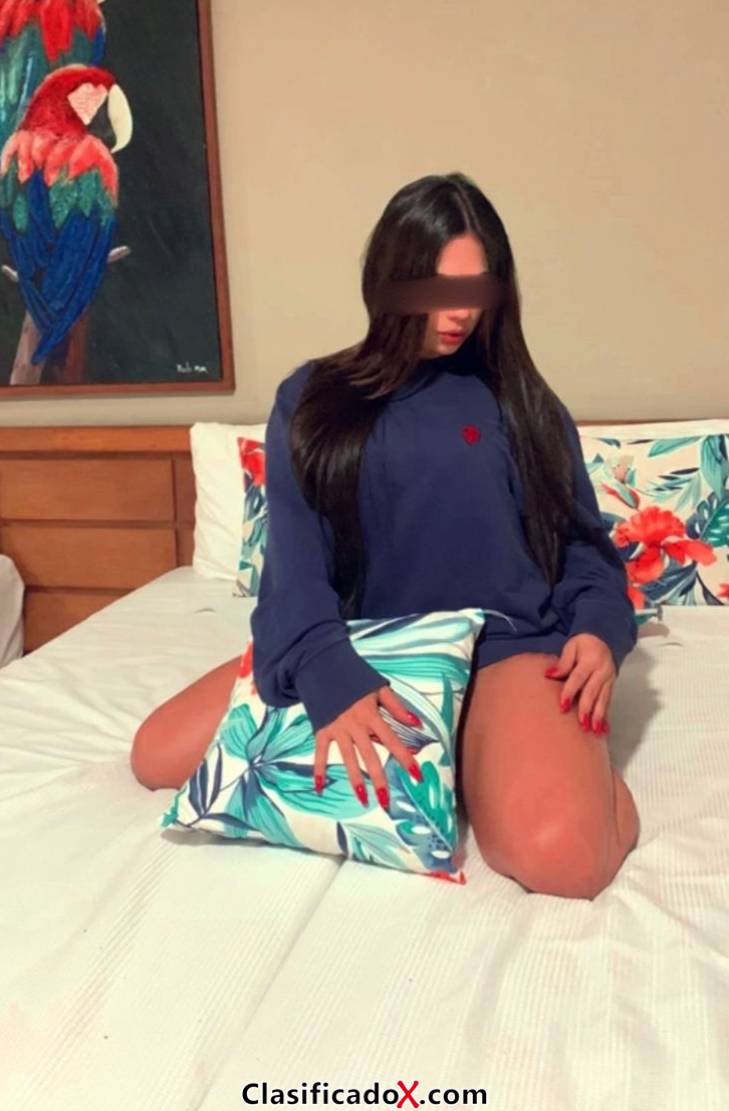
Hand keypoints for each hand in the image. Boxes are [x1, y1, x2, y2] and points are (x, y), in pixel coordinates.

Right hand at [312, 684, 423, 809]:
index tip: (417, 775)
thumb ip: (398, 707)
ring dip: (355, 780)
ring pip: (348, 758)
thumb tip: (417, 724)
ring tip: (362, 799)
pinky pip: (320, 753)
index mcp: (372, 715)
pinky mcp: (322, 730)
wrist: (322, 665)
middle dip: (379, 779)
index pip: (392, 741)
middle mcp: (355, 725)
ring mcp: (337, 729)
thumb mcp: (379, 687)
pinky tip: (320, 787)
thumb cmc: (354, 677)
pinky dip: (318, 770)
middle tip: (386, 801)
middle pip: (370, 756)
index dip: (405, 758)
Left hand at [543, 633, 614, 735]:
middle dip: (587, 709)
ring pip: (603, 700)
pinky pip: (608, 702)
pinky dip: (606, 716)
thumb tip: (549, 675)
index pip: (578, 678)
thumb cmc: (584, 644)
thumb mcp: (572, 647)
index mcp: (590, 660)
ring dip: (598, 716)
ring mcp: (609, 679)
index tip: (563, 706)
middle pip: (593, 692)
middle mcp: (602, 671)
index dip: (570, 692)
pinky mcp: (612, 686)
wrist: (605, 639)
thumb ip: (563, 662)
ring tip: (594, 731)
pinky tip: (604, 729)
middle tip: (581, 724)